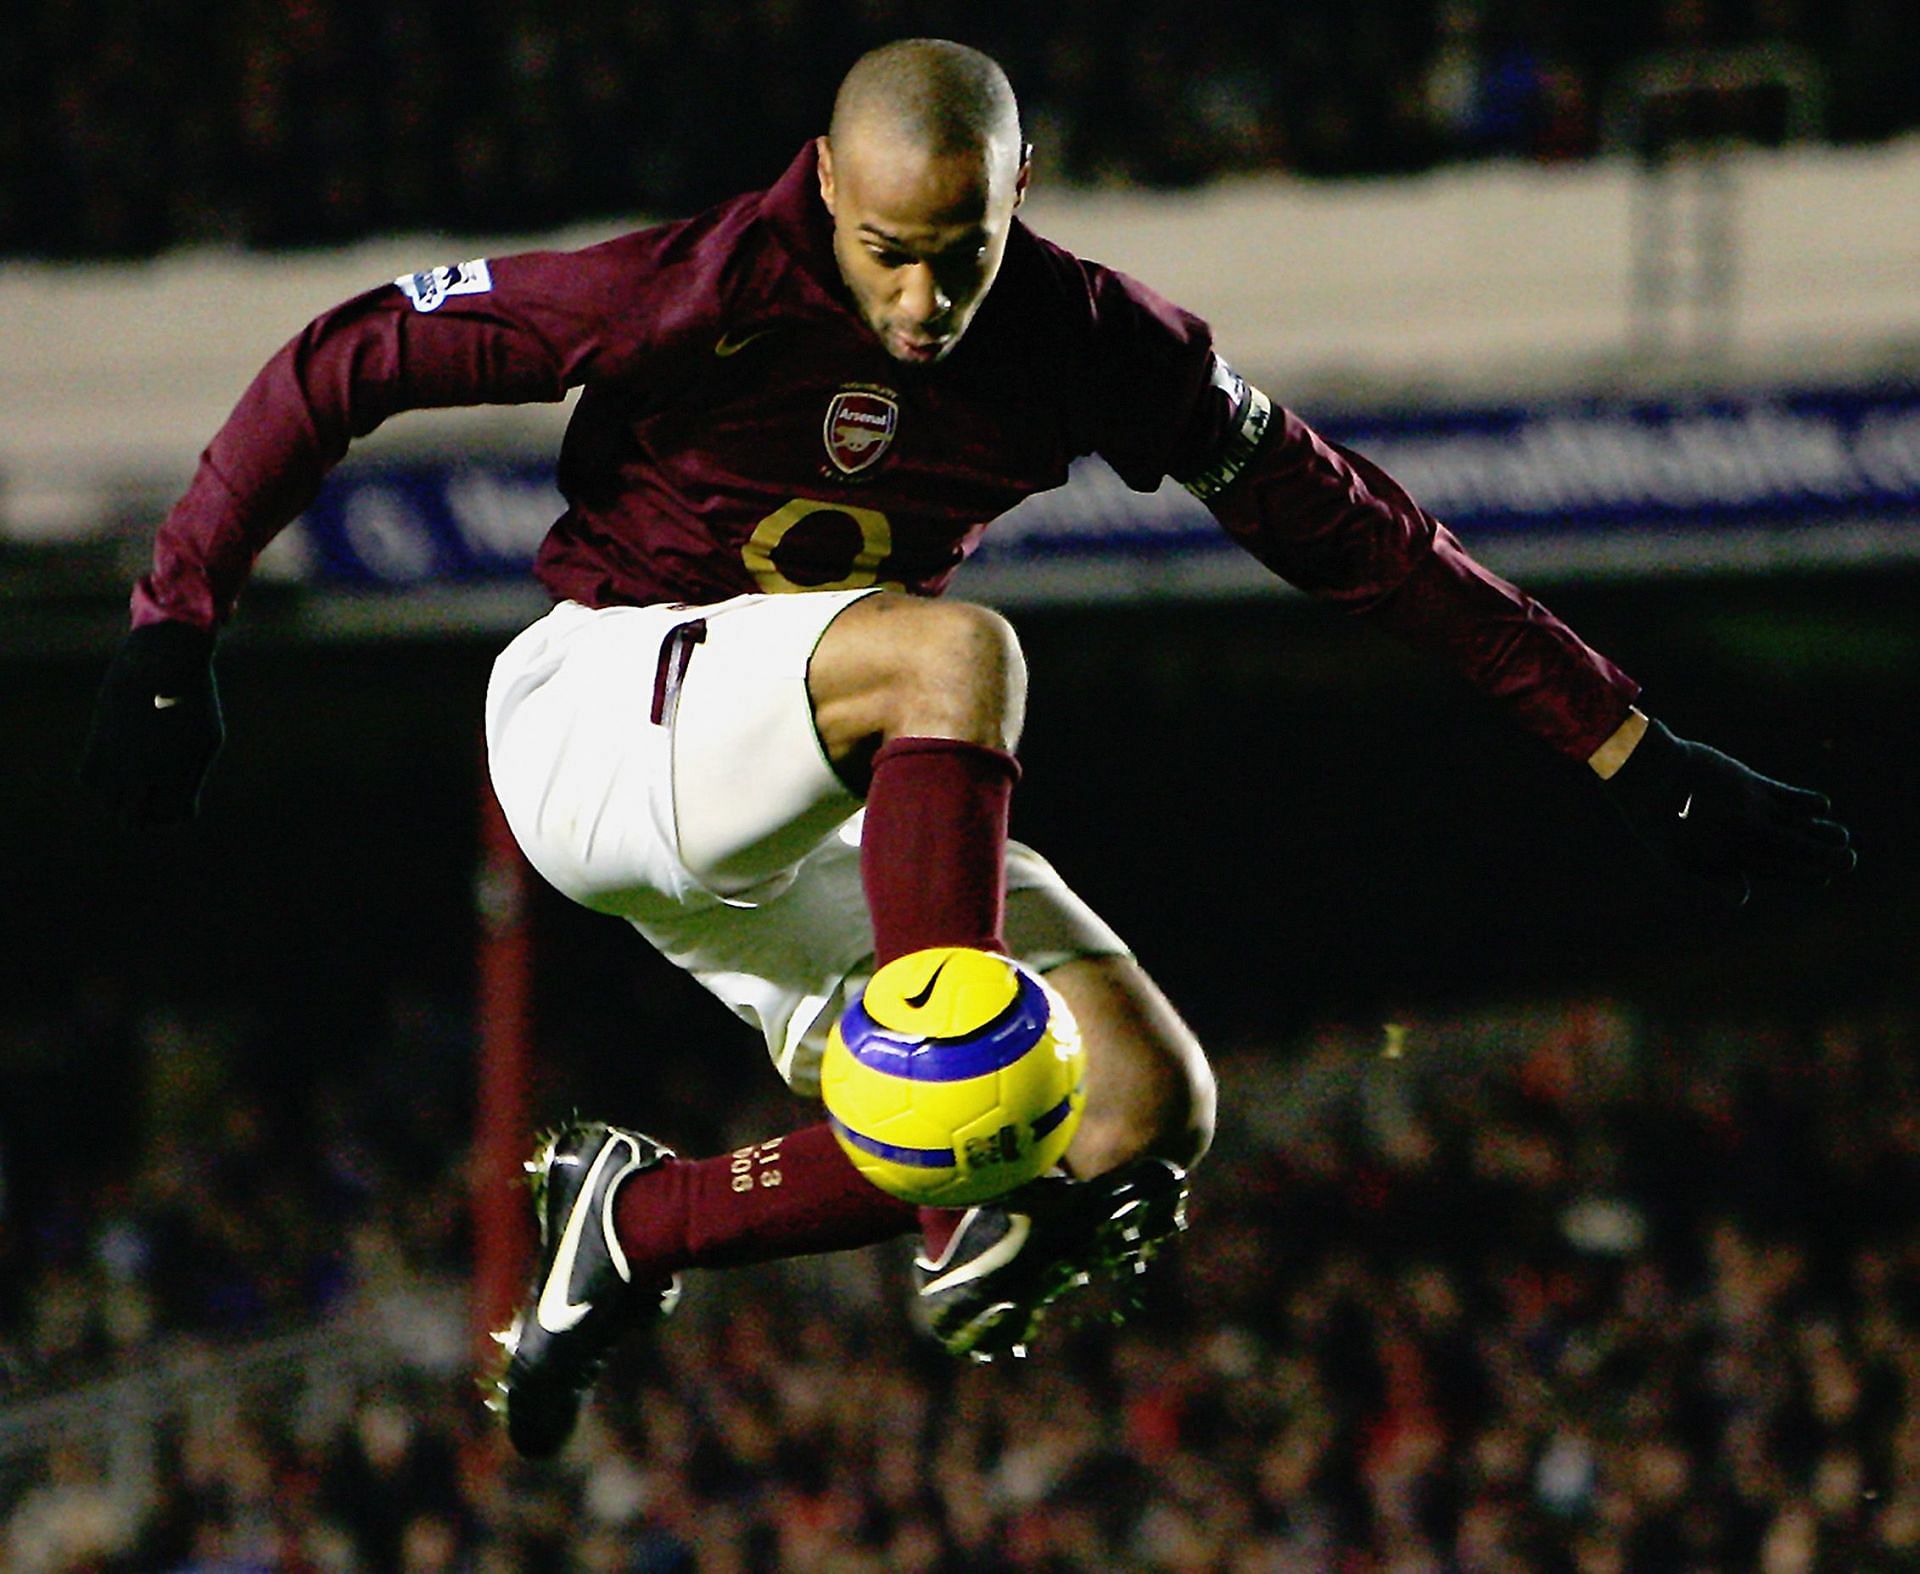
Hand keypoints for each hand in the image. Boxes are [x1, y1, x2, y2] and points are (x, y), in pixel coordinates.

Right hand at [80, 622, 223, 826]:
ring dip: (120, 792)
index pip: (175, 816)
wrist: (162, 662)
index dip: (175, 807)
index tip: (175, 791)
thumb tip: (172, 808)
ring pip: (109, 803)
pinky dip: (100, 772)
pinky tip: (115, 752)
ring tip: (134, 766)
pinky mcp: (96, 745)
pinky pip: (89, 779)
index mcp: (183, 776)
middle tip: (148, 790)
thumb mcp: (207, 739)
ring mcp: (120, 763)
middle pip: (134, 822)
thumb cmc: (192, 700)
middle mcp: (149, 777)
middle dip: (143, 811)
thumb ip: (190, 777)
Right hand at [1604, 716, 1854, 906]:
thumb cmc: (1659, 819)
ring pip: (1793, 823)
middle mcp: (1745, 835)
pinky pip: (1785, 795)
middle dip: (1820, 853)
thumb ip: (1713, 877)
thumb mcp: (1680, 855)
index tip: (1828, 876)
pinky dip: (1805, 801)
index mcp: (1730, 857)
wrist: (1650, 773)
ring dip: (1819, 829)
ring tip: (1842, 834)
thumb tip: (1743, 898)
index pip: (1776, 869)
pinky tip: (1822, 806)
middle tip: (1849, 857)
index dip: (1804, 874)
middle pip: (1791, 847)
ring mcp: (1750, 809)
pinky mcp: (1751, 784)